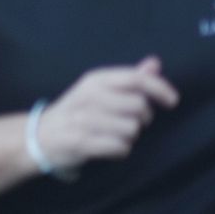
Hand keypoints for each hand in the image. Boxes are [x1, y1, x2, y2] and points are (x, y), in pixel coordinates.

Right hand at [37, 56, 179, 172]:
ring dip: (129, 136)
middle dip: (142, 118)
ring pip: (132, 129)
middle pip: (139, 106)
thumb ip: (130, 77)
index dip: (159, 88)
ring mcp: (84, 119)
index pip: (136, 78)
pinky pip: (120, 147)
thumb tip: (155, 63)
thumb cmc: (78, 110)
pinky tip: (108, 146)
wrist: (41, 135)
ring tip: (114, 134)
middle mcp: (90, 95)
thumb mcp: (100, 89)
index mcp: (96, 79)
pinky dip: (120, 150)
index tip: (173, 100)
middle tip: (129, 121)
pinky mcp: (82, 141)